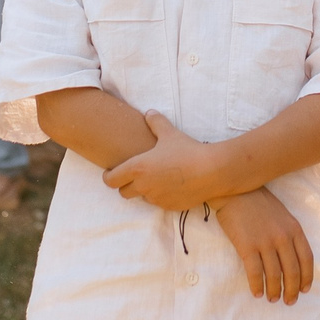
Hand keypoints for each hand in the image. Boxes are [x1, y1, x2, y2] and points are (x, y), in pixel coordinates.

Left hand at [103, 111, 226, 211]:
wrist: (211, 171)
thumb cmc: (187, 150)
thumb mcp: (170, 133)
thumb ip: (156, 122)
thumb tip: (149, 113)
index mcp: (138, 168)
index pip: (111, 180)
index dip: (108, 177)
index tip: (110, 172)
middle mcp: (143, 186)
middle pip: (123, 192)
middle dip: (125, 185)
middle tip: (133, 176)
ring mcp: (156, 198)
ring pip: (142, 198)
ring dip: (144, 191)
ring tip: (155, 179)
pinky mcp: (169, 206)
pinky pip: (159, 203)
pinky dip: (160, 196)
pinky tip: (170, 186)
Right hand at [211, 188, 314, 304]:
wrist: (236, 190)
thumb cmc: (259, 203)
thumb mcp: (282, 216)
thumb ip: (289, 234)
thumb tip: (292, 260)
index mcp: (294, 229)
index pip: (307, 259)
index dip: (307, 278)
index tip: (304, 289)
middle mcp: (283, 237)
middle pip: (292, 271)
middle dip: (292, 290)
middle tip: (289, 301)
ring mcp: (265, 242)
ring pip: (274, 275)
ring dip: (274, 291)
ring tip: (272, 299)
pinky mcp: (247, 246)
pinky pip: (255, 272)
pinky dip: (257, 285)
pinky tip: (257, 293)